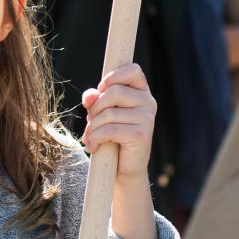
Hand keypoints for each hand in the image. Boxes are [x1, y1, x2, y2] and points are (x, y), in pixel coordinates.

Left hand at [80, 63, 156, 178]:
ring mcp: (147, 118)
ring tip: (90, 137)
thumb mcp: (101, 113)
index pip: (133, 70)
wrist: (123, 168)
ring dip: (92, 126)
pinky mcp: (141, 134)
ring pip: (109, 113)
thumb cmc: (112, 136)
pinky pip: (110, 130)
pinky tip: (93, 146)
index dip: (113, 76)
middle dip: (95, 108)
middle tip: (90, 121)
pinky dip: (95, 138)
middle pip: (114, 92)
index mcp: (141, 92)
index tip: (101, 89)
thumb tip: (89, 96)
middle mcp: (148, 102)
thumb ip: (95, 99)